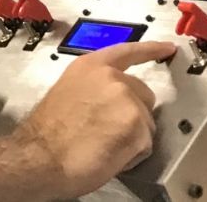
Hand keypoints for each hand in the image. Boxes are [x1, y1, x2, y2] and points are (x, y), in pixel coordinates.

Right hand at [16, 41, 177, 197]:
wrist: (39, 158)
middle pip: (143, 95)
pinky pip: (145, 145)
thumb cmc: (47, 135)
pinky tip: (109, 155)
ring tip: (103, 146)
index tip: (167, 48)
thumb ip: (93, 89)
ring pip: (146, 124)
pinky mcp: (136, 125)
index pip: (128, 52)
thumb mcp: (67, 94)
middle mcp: (112, 78)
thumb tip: (107, 102)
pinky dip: (131, 155)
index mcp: (91, 67)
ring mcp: (126, 100)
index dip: (151, 50)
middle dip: (133, 115)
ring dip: (131, 138)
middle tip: (108, 132)